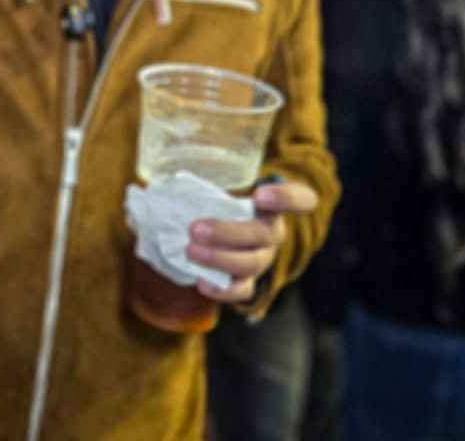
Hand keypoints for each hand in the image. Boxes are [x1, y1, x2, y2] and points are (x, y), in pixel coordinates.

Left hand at [184, 181, 318, 303]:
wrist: (218, 226)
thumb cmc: (219, 195)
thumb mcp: (220, 180)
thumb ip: (205, 174)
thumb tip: (164, 175)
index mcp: (274, 201)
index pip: (301, 198)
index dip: (287, 198)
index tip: (260, 194)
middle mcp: (273, 231)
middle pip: (262, 235)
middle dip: (227, 233)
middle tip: (195, 229)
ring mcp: (262, 257)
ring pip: (251, 264)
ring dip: (219, 259)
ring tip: (190, 251)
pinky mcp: (248, 280)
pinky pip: (242, 291)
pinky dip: (222, 289)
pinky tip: (201, 281)